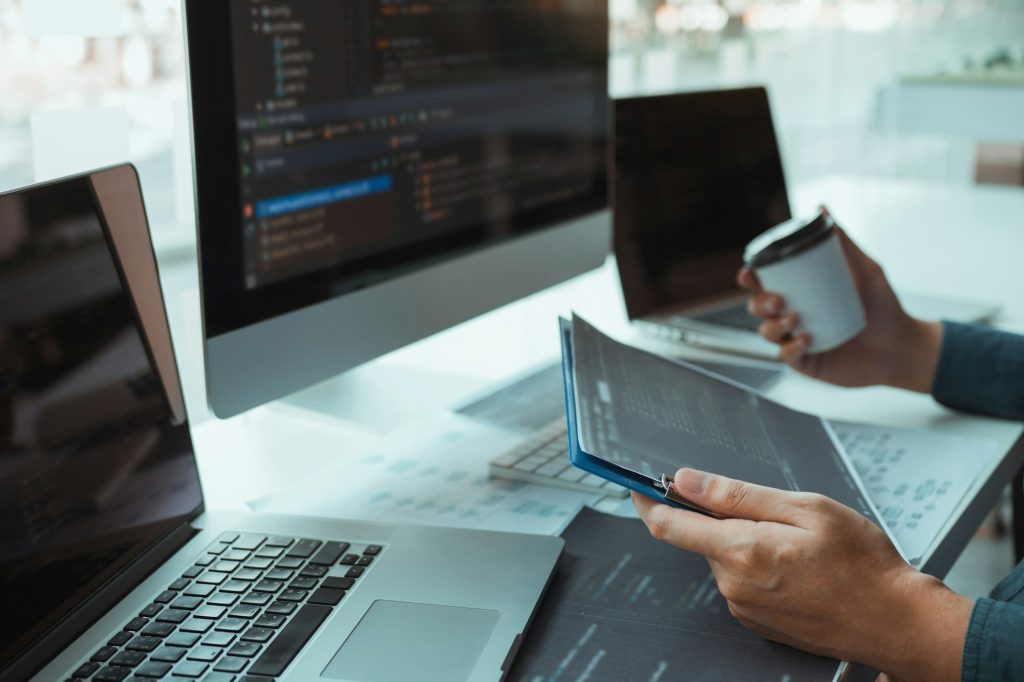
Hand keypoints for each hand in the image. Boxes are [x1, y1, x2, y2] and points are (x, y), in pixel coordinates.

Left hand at [632, 469, 971, 681]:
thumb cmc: (860, 563)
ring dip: (746, 543)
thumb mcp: (804, 509)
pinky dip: (758, 567)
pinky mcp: (757, 622)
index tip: (636, 486)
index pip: (670, 525)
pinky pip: (742, 582)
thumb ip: (738, 494)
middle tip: (775, 514)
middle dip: (725, 518)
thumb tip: (687, 481)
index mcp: (741, 551)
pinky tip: (797, 569)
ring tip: (798, 546)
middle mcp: (733, 585)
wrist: (895, 621)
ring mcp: (744, 608)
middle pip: (704, 538)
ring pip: (726, 559)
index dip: (647, 502)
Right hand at [737, 212, 941, 391]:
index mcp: (801, 292)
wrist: (902, 348)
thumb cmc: (885, 309)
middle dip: (759, 303)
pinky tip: (804, 341)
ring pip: (767, 332)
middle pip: (758, 307)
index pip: (765, 283)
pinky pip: (785, 356)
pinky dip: (790, 348)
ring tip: (794, 320)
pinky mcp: (806, 362)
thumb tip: (823, 209)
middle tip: (777, 300)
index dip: (750, 278)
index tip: (750, 273)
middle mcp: (794, 315)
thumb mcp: (867, 270)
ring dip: (773, 325)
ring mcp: (797, 339)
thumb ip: (844, 242)